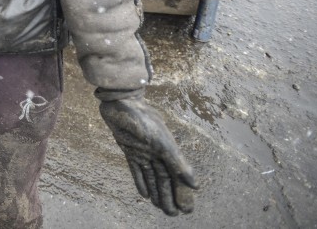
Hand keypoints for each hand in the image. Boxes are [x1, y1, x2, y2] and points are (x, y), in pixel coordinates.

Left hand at [99, 97, 197, 215]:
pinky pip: (137, 170)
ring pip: (152, 177)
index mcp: (168, 151)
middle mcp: (157, 153)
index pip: (177, 177)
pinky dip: (141, 181)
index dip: (182, 193)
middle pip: (165, 180)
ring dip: (156, 192)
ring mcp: (143, 152)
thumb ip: (177, 163)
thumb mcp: (162, 143)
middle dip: (169, 196)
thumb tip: (195, 184)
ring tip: (160, 207)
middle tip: (173, 214)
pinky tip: (144, 194)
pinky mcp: (130, 150)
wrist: (121, 104)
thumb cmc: (144, 120)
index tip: (187, 209)